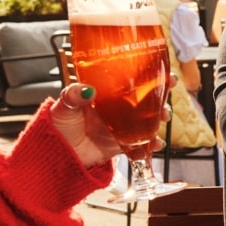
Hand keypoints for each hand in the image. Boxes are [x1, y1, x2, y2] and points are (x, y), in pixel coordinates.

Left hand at [48, 81, 168, 167]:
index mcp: (105, 93)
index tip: (162, 70)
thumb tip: (86, 89)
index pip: (130, 79)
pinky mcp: (121, 144)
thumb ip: (73, 95)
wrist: (56, 155)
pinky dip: (150, 146)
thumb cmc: (57, 126)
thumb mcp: (63, 105)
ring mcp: (121, 126)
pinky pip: (141, 144)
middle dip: (162, 93)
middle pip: (145, 97)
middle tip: (169, 90)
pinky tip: (154, 144)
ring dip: (160, 117)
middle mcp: (116, 107)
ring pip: (148, 118)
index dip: (148, 74)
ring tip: (163, 117)